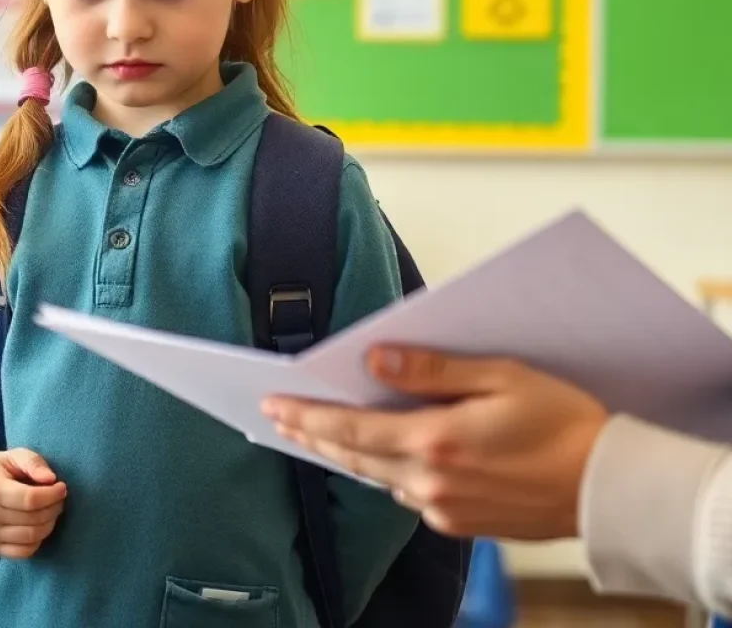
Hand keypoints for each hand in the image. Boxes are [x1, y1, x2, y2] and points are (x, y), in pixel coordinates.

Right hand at [0, 448, 66, 557]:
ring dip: (50, 524)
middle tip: (60, 498)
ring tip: (52, 510)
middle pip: (34, 519)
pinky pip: (23, 553)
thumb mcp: (11, 456)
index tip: (62, 487)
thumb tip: (51, 479)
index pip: (31, 499)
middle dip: (55, 508)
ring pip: (31, 537)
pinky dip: (38, 541)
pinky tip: (39, 525)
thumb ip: (33, 462)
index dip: (52, 495)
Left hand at [262, 348, 608, 540]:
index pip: (350, 428)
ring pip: (376, 477)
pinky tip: (379, 456)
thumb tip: (374, 359)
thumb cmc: (561, 422)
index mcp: (435, 440)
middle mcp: (430, 481)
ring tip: (316, 432)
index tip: (273, 405)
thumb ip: (430, 369)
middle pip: (353, 456)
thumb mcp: (498, 376)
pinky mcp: (461, 523)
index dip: (306, 416)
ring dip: (346, 453)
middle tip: (278, 419)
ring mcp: (444, 507)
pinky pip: (407, 495)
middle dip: (312, 435)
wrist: (608, 486)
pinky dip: (384, 472)